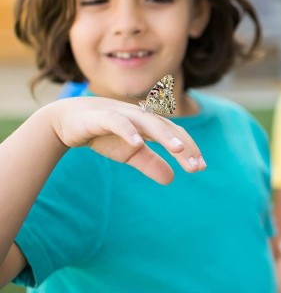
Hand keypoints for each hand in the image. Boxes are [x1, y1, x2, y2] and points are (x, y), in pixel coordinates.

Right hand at [48, 96, 205, 184]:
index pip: (174, 134)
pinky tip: (138, 143)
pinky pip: (117, 122)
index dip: (189, 149)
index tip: (200, 167)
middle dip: (183, 146)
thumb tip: (171, 179)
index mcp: (148, 124)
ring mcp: (122, 114)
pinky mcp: (102, 116)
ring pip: (148, 122)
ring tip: (179, 149)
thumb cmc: (104, 134)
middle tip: (196, 166)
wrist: (68, 121)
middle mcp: (140, 116)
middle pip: (167, 128)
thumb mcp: (129, 153)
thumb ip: (150, 163)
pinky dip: (128, 131)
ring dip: (165, 134)